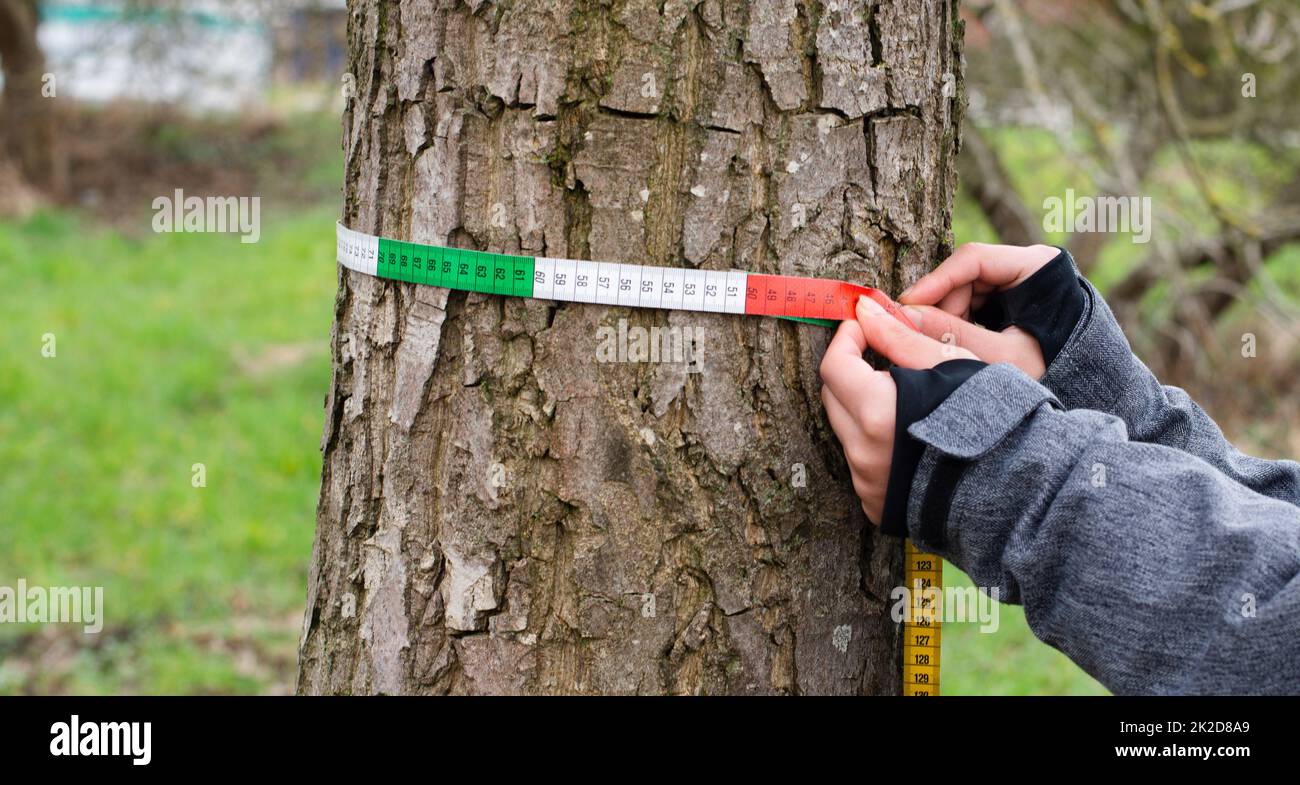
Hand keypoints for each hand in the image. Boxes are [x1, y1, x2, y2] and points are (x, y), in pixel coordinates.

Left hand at [819, 296, 977, 524]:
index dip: (848, 338)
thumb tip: (865, 311)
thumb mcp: (949, 365)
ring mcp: (867, 483)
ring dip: (862, 408)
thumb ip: (899, 337)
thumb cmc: (991, 418)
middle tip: (880, 355)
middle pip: (833, 398)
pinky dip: (874, 443)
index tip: (866, 326)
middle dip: (850, 370)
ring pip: (847, 431)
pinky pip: (861, 464)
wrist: (1017, 484)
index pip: (835, 366)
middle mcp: (863, 453)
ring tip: (903, 398)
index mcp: (876, 414)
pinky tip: (907, 434)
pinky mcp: (876, 503)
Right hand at [897, 243, 1058, 377]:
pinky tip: (956, 345)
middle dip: (941, 308)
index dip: (936, 280)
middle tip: (923, 336)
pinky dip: (956, 325)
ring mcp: (1013, 282)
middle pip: (964, 277)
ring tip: (948, 349)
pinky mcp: (1005, 300)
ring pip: (961, 292)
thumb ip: (955, 335)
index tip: (908, 303)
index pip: (974, 258)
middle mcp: (1024, 266)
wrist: (1080, 384)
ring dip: (947, 320)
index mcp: (1037, 265)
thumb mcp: (1002, 356)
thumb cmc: (1052, 369)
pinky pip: (968, 305)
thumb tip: (907, 317)